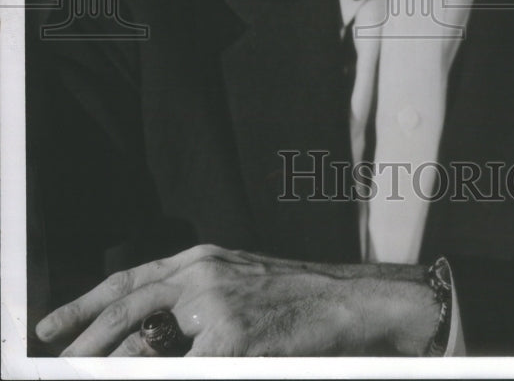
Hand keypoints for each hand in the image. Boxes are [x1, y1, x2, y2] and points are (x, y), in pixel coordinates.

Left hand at [35, 244, 439, 355]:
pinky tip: (183, 369)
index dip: (85, 303)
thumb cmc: (292, 299)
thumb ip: (190, 305)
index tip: (51, 327)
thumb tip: (144, 340)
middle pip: (127, 304)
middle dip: (85, 338)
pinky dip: (178, 371)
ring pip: (148, 346)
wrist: (346, 301)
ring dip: (126, 362)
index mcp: (199, 260)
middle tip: (58, 360)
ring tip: (99, 368)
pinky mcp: (234, 338)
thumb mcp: (235, 286)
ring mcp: (217, 305)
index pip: (128, 279)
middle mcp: (202, 273)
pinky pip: (187, 369)